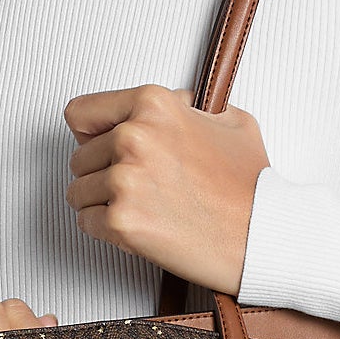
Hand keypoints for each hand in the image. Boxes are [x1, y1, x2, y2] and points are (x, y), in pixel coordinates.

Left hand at [61, 84, 268, 295]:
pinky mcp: (121, 221)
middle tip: (137, 186)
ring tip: (141, 207)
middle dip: (101, 173)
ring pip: (78, 192)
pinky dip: (106, 229)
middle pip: (79, 158)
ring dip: (101, 203)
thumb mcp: (230, 120)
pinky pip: (86, 223)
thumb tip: (173, 105)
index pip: (81, 112)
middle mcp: (133, 138)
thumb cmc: (250, 185)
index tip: (100, 147)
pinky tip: (140, 225)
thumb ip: (188, 106)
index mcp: (153, 105)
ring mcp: (124, 181)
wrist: (261, 234)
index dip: (91, 133)